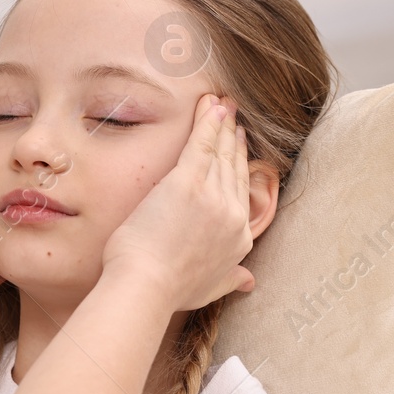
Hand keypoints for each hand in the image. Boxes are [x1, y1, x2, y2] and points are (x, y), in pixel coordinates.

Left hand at [101, 93, 256, 310]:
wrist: (145, 287)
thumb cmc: (168, 291)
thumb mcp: (210, 288)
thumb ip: (231, 279)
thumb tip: (248, 282)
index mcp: (240, 237)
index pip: (243, 190)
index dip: (240, 163)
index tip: (238, 144)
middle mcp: (234, 214)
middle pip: (233, 166)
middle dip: (233, 137)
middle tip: (232, 114)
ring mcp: (214, 197)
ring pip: (220, 152)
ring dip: (221, 123)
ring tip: (221, 103)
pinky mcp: (188, 183)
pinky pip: (200, 145)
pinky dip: (207, 123)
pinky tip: (210, 106)